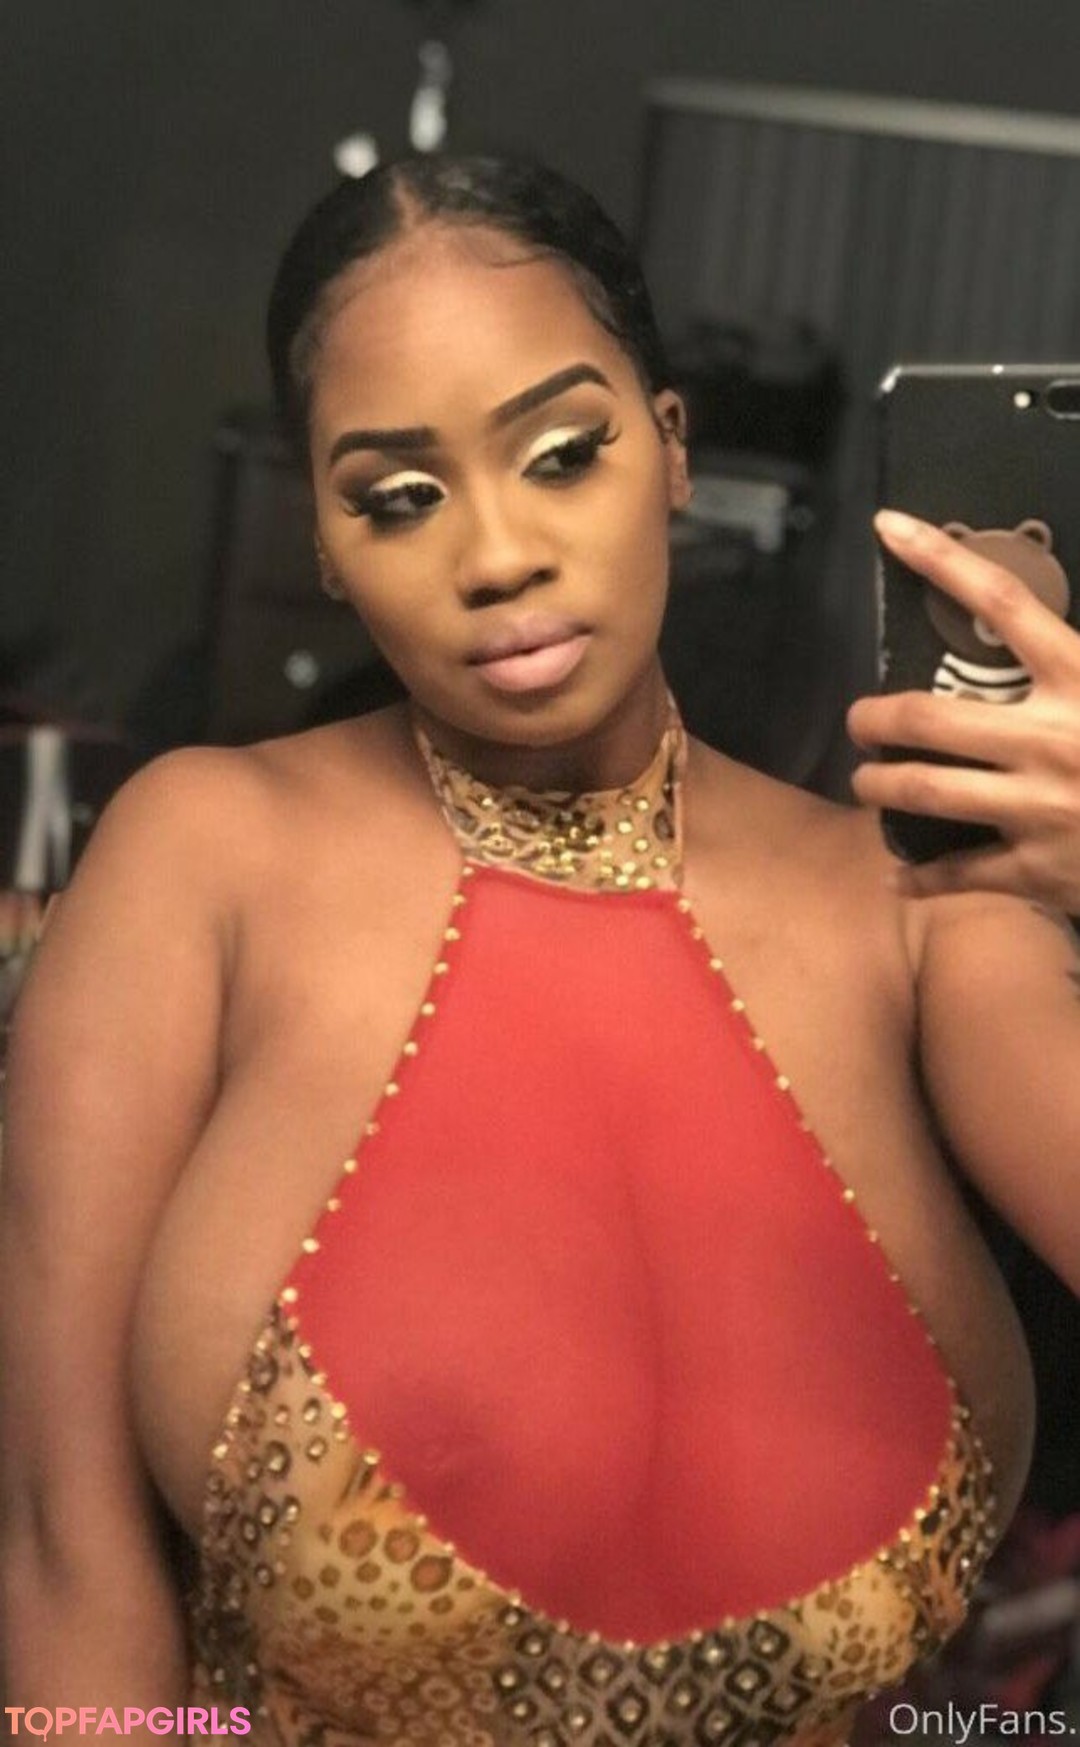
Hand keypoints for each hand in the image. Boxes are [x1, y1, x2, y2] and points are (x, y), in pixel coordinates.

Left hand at [848, 509, 1079, 910]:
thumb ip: (1076, 652)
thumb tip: (1036, 619)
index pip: (1002, 600)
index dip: (940, 558)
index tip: (890, 528)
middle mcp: (1051, 738)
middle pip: (929, 716)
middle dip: (876, 718)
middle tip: (860, 721)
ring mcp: (1040, 807)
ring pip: (925, 791)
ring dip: (880, 787)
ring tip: (866, 782)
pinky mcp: (1040, 870)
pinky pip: (960, 873)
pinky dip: (921, 877)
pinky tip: (897, 876)